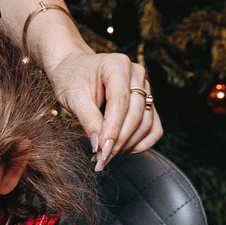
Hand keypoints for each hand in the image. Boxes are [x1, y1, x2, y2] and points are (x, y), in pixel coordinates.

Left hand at [45, 51, 159, 168]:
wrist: (74, 69)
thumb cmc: (71, 80)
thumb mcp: (73, 98)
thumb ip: (88, 120)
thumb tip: (100, 146)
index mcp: (117, 65)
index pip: (121, 102)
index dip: (113, 129)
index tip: (102, 151)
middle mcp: (136, 74)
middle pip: (136, 114)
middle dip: (119, 141)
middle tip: (101, 159)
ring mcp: (145, 87)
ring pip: (147, 123)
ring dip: (129, 144)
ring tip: (106, 155)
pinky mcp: (147, 101)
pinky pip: (154, 127)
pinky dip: (141, 142)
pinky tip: (123, 149)